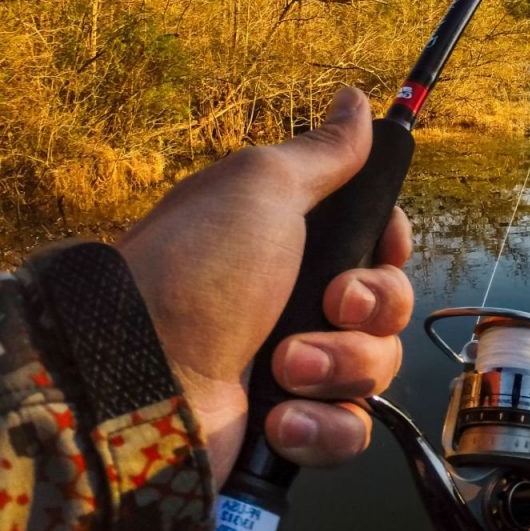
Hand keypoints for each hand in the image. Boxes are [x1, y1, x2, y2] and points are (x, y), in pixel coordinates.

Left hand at [116, 87, 414, 485]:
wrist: (137, 381)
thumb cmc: (196, 272)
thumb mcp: (261, 188)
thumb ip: (322, 151)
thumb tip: (357, 99)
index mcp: (294, 246)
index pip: (381, 245)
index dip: (392, 247)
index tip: (383, 245)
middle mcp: (297, 305)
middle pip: (390, 304)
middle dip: (371, 306)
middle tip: (330, 304)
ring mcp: (296, 371)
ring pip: (377, 369)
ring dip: (340, 366)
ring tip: (283, 367)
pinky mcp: (292, 429)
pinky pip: (350, 431)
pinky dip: (323, 426)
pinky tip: (280, 418)